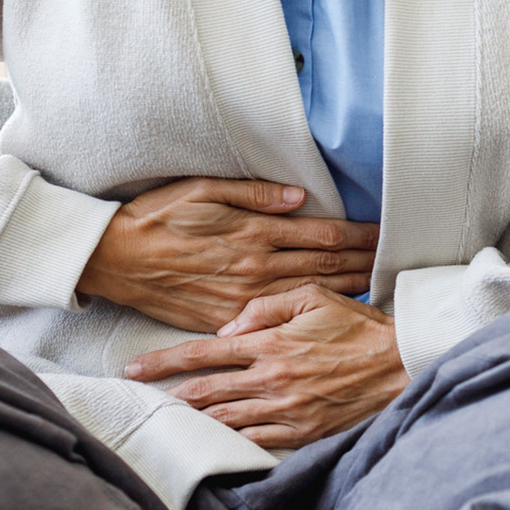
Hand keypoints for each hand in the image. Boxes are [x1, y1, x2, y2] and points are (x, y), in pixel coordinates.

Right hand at [77, 178, 377, 333]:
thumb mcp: (202, 190)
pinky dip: (308, 314)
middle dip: (363, 262)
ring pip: (308, 296)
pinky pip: (279, 319)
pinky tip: (329, 313)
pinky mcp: (227, 318)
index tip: (384, 232)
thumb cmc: (156, 218)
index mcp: (253, 235)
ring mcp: (243, 299)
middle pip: (325, 269)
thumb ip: (255, 194)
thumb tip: (300, 199)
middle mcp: (255, 270)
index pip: (322, 237)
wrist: (114, 260)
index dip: (358, 236)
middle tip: (395, 259)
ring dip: (346, 288)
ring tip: (377, 284)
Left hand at [124, 285, 407, 447]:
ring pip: (223, 419)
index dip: (163, 361)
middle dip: (165, 392)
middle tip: (135, 396)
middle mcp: (271, 380)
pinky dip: (228, 439)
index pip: (203, 354)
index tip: (136, 367)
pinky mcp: (301, 433)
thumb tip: (226, 330)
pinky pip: (253, 440)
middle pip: (204, 390)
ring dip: (191, 419)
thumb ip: (265, 307)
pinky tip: (210, 437)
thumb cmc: (357, 327)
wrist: (399, 366)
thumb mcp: (313, 297)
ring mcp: (285, 411)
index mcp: (269, 344)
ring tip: (165, 419)